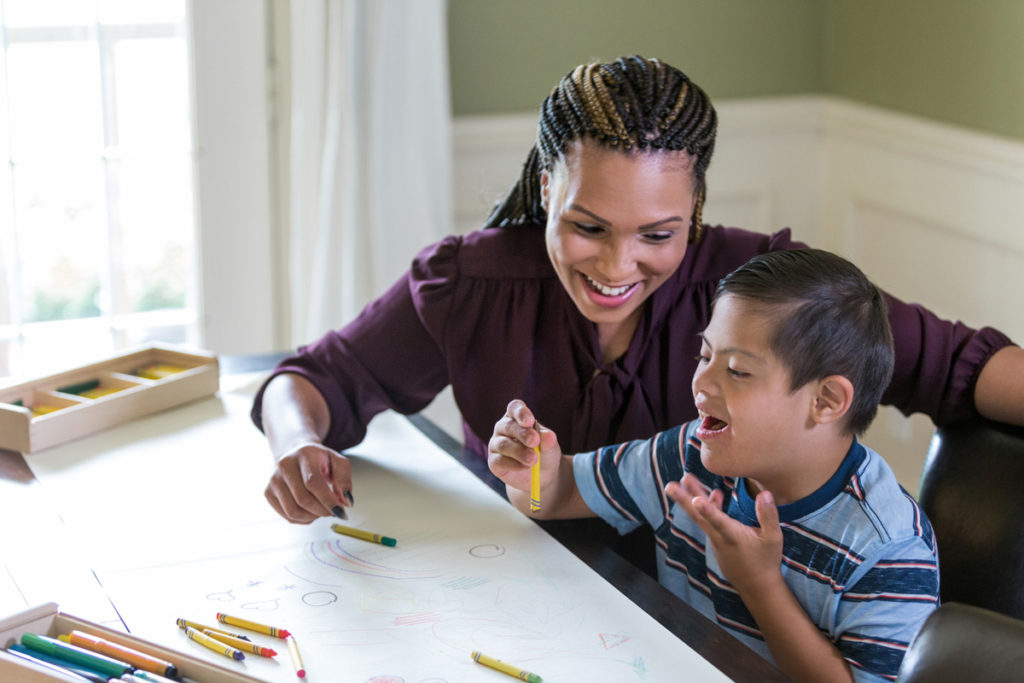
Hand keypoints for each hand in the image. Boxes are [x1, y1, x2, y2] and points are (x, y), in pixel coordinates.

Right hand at [264, 441, 352, 523]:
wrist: (296, 453)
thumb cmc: (319, 460)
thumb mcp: (337, 462)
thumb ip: (344, 479)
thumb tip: (345, 502)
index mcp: (303, 455)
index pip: (313, 483)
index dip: (327, 500)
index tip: (341, 511)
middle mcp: (284, 466)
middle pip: (302, 499)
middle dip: (322, 511)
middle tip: (334, 511)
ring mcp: (273, 480)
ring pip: (293, 511)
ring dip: (313, 517)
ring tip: (323, 510)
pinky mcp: (268, 493)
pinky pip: (287, 516)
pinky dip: (303, 519)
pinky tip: (311, 511)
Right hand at [488, 399, 561, 492]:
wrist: (542, 475)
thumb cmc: (544, 453)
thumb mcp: (550, 445)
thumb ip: (548, 440)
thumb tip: (549, 436)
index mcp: (517, 417)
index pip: (514, 408)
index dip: (520, 412)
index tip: (530, 421)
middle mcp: (503, 427)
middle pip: (508, 426)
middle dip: (522, 434)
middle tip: (535, 442)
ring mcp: (496, 444)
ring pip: (503, 444)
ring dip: (519, 452)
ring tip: (533, 460)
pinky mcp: (494, 461)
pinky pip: (499, 461)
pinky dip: (513, 464)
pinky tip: (525, 467)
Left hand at [666, 473, 783, 594]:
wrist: (757, 586)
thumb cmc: (766, 561)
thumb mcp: (774, 538)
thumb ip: (768, 515)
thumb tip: (765, 493)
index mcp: (733, 536)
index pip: (718, 521)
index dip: (708, 510)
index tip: (696, 500)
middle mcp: (719, 538)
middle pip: (698, 517)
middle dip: (684, 500)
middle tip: (669, 486)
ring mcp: (715, 540)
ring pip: (701, 517)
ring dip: (692, 498)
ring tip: (686, 479)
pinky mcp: (716, 542)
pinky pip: (708, 522)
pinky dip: (707, 508)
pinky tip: (714, 495)